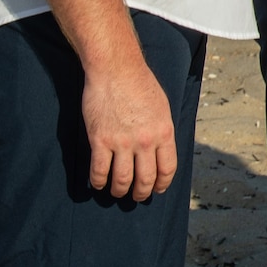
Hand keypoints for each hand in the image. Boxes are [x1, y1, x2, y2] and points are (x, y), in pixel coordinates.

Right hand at [82, 56, 176, 200]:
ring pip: (122, 180)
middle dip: (142, 193)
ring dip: (120, 191)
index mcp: (164, 132)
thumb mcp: (162, 108)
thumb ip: (161, 131)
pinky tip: (98, 183)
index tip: (158, 190)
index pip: (167, 169)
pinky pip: (99, 171)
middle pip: (145, 179)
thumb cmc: (140, 85)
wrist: (116, 70)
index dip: (162, 184)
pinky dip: (98, 182)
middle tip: (137, 196)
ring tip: (118, 192)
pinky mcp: (99, 140)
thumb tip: (161, 151)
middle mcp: (145, 141)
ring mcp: (122, 142)